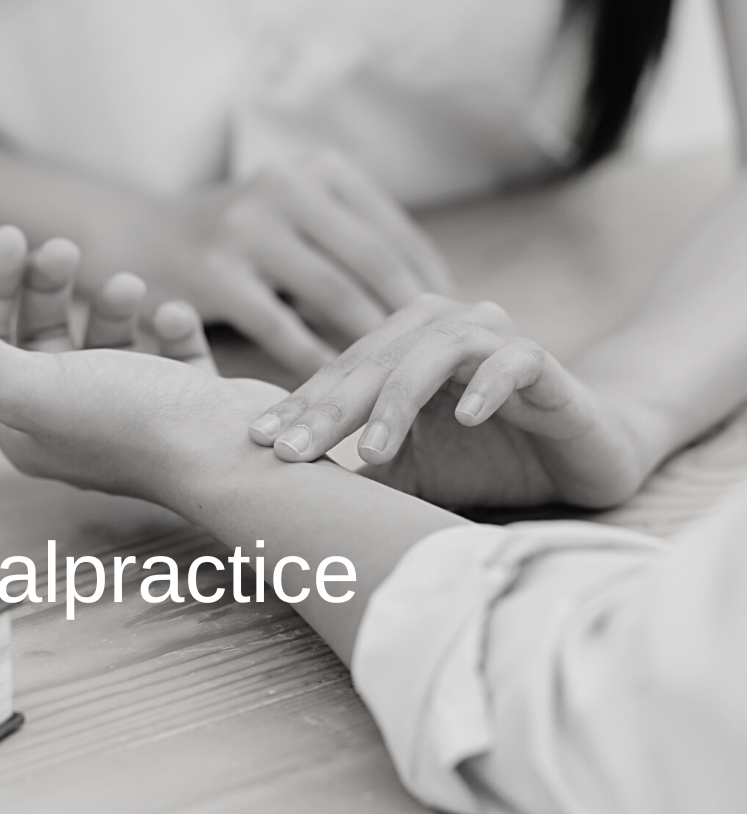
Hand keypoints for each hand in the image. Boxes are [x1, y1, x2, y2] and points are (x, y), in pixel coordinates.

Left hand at [0, 226, 282, 502]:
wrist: (237, 456)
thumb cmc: (130, 422)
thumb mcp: (25, 380)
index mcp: (25, 426)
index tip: (12, 234)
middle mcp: (73, 424)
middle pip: (44, 335)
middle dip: (51, 285)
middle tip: (64, 245)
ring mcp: (133, 415)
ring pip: (109, 340)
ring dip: (113, 303)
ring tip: (130, 287)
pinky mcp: (186, 404)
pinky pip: (169, 351)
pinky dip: (170, 325)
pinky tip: (176, 315)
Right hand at [87, 149, 453, 375]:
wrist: (133, 237)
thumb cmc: (235, 240)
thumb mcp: (295, 215)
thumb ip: (353, 243)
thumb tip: (440, 301)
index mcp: (318, 169)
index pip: (396, 234)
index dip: (433, 289)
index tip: (456, 335)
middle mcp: (286, 186)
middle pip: (375, 263)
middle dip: (414, 321)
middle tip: (442, 370)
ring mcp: (247, 226)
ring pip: (335, 295)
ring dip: (374, 347)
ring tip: (402, 386)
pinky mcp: (213, 271)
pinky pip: (282, 328)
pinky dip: (316, 363)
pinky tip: (338, 393)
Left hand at [247, 295, 652, 508]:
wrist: (580, 456)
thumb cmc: (485, 458)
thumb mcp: (411, 473)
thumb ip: (359, 477)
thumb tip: (283, 508)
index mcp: (401, 344)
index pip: (340, 375)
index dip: (299, 407)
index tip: (258, 443)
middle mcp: (441, 328)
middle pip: (374, 363)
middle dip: (329, 410)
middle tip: (293, 452)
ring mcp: (494, 338)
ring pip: (433, 355)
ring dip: (397, 401)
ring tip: (371, 451)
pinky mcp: (544, 361)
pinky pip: (512, 361)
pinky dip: (486, 386)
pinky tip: (461, 418)